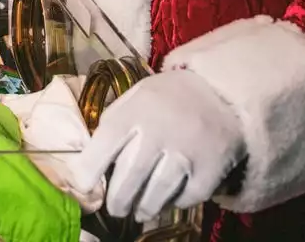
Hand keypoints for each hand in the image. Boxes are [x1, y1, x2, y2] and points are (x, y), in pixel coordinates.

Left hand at [75, 69, 244, 222]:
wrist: (221, 93)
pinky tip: (168, 201)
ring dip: (144, 207)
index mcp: (137, 110)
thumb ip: (115, 122)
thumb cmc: (168, 99)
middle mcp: (161, 131)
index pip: (107, 141)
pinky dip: (176, 203)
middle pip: (131, 175)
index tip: (82, 184)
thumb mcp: (136, 97)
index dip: (90, 166)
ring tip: (138, 212)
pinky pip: (188, 196)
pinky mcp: (212, 168)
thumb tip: (92, 159)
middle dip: (118, 199)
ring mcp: (187, 151)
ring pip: (158, 192)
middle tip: (115, 209)